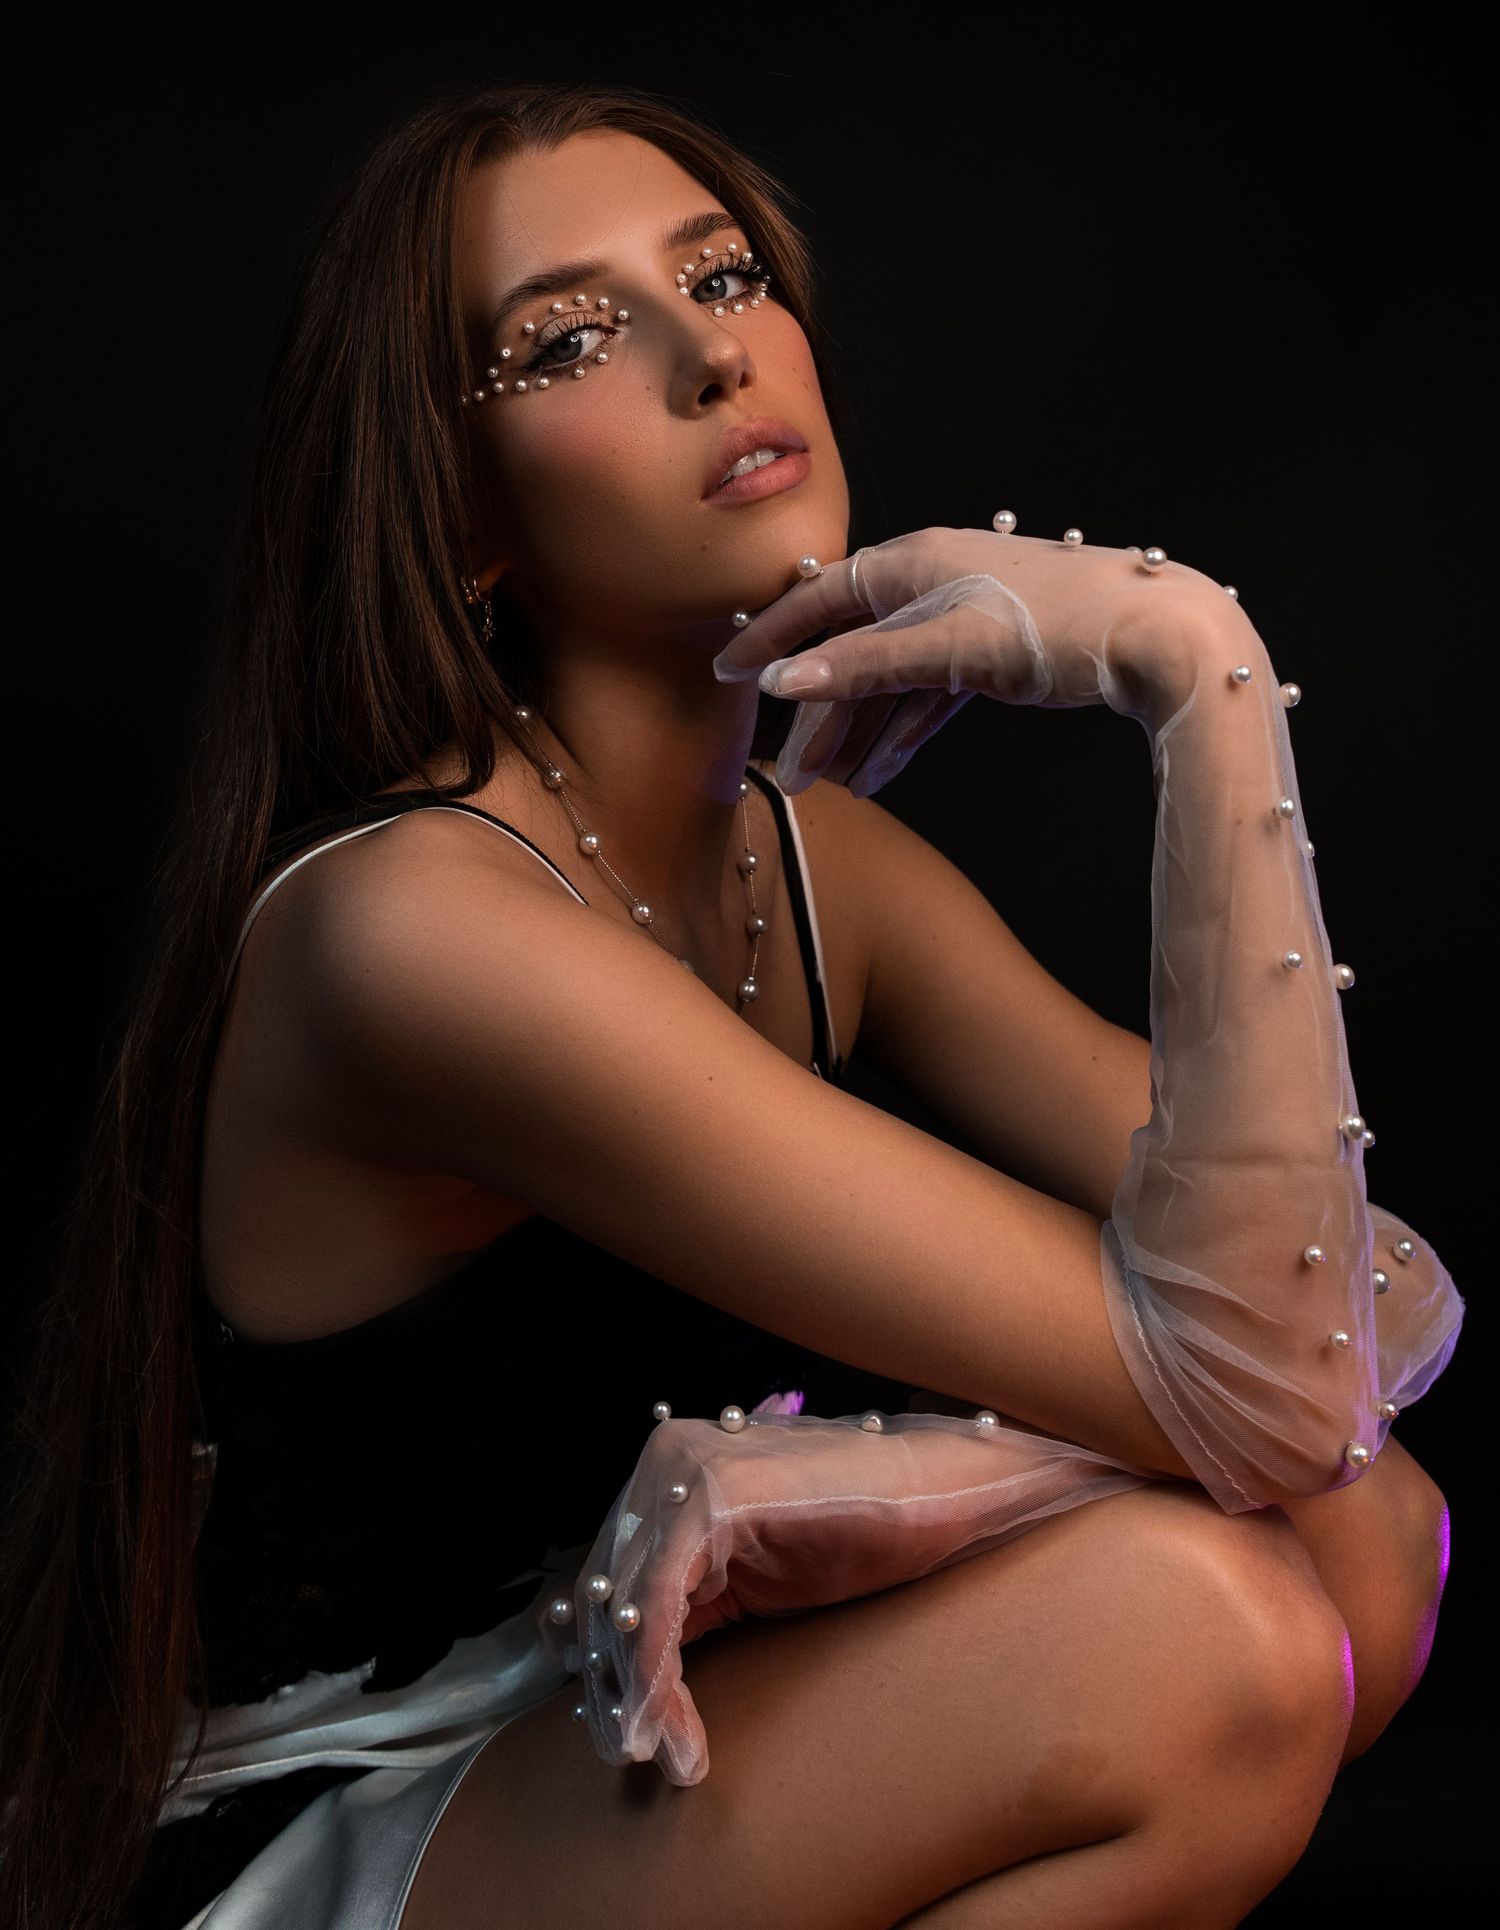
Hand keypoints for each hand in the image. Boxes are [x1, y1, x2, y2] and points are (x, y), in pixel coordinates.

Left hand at [556, 1408, 1154, 1784]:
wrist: (948, 1494)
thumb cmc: (869, 1529)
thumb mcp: (756, 1574)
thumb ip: (694, 1597)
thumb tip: (630, 1665)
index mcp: (674, 1469)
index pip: (612, 1574)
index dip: (610, 1660)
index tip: (627, 1734)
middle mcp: (667, 1458)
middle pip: (605, 1591)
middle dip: (615, 1684)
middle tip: (638, 1754)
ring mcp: (685, 1472)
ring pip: (625, 1607)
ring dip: (637, 1699)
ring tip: (665, 1758)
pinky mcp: (710, 1502)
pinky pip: (661, 1611)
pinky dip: (661, 1684)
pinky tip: (682, 1739)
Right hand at [712, 527, 1236, 794]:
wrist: (1163, 635)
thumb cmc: (1061, 625)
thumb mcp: (952, 646)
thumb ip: (863, 665)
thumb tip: (780, 683)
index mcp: (914, 561)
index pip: (819, 601)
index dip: (769, 641)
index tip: (725, 676)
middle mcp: (933, 581)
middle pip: (853, 650)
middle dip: (817, 715)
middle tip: (786, 775)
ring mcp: (964, 618)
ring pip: (891, 681)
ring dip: (859, 735)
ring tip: (829, 789)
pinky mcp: (994, 654)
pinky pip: (930, 697)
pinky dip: (904, 735)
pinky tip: (881, 776)